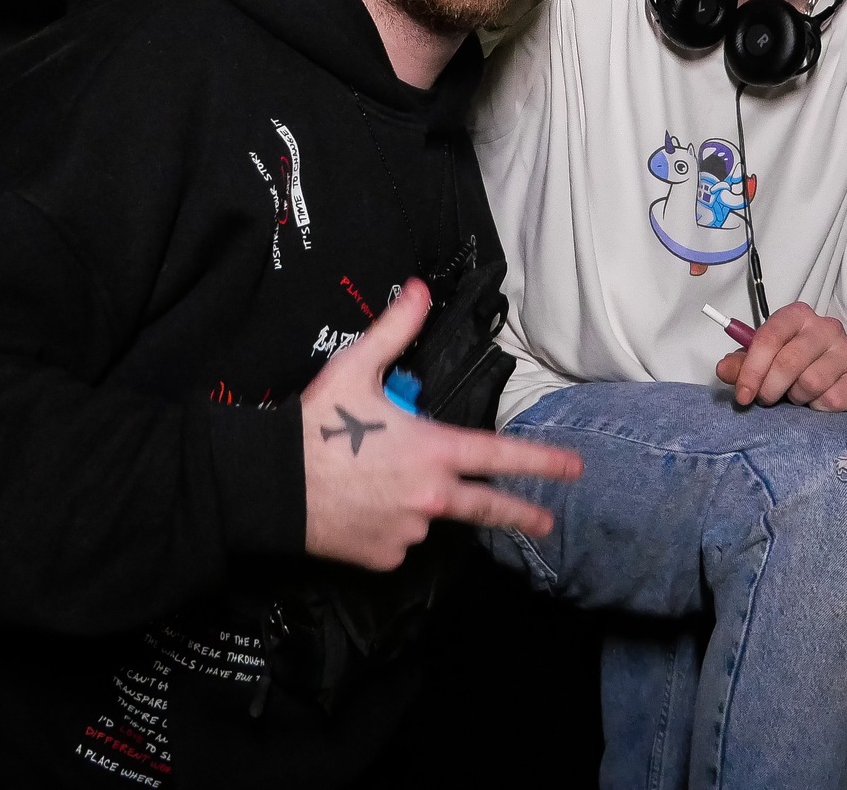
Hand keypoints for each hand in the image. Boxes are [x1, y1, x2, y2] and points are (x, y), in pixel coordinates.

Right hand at [300, 278, 582, 570]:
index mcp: (434, 450)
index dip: (543, 460)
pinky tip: (360, 507)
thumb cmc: (317, 424)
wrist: (272, 485)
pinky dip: (388, 525)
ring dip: (418, 503)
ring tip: (374, 481)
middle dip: (525, 514)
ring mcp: (409, 531)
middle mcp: (431, 496)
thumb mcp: (356, 367)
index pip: (501, 456)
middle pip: (490, 509)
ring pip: (427, 516)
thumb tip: (421, 288)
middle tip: (548, 521)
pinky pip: (396, 539)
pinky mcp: (384, 557)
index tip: (575, 468)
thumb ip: (395, 328)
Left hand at [714, 301, 846, 413]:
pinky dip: (819, 408)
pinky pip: (834, 399)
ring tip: (796, 397)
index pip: (769, 337)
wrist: (842, 379)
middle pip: (789, 362)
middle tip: (768, 399)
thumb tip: (723, 369)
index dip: (751, 370)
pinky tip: (817, 403)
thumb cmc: (797, 366)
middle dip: (771, 389)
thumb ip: (742, 365)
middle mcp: (826, 326)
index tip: (743, 396)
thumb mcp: (765, 362)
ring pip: (811, 383)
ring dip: (797, 398)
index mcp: (796, 316)